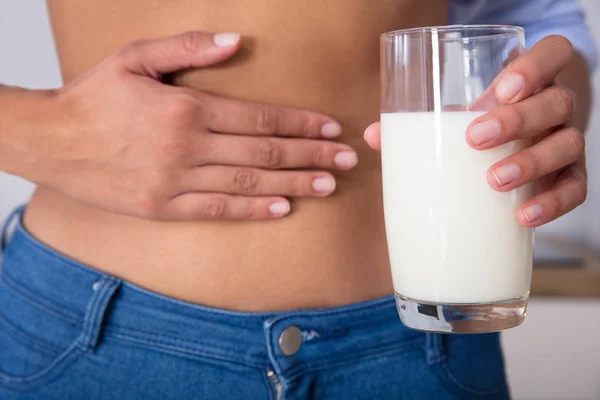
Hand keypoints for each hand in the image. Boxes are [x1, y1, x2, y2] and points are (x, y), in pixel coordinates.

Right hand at [33, 32, 356, 220]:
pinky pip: (218, 208)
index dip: (302, 123)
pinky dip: (253, 208)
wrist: (50, 142)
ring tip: (329, 185)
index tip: (331, 128)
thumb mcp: (135, 58)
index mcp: (187, 109)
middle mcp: (188, 147)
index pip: (261, 116)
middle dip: (312, 155)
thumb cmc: (93, 97)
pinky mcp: (164, 207)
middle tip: (347, 160)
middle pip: (265, 150)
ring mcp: (177, 181)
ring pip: (249, 181)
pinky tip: (282, 208)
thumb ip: (188, 48)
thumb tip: (235, 41)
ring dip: (294, 184)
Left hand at [364, 35, 585, 227]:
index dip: (535, 67)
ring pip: (568, 144)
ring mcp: (565, 143)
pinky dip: (552, 203)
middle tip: (477, 138)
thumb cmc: (481, 124)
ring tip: (493, 180)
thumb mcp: (459, 115)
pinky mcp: (570, 178)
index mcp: (530, 82)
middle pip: (556, 102)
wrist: (516, 148)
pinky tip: (523, 215)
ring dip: (531, 162)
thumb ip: (421, 121)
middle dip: (517, 120)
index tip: (502, 88)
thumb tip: (373, 137)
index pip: (553, 54)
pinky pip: (575, 189)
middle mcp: (555, 108)